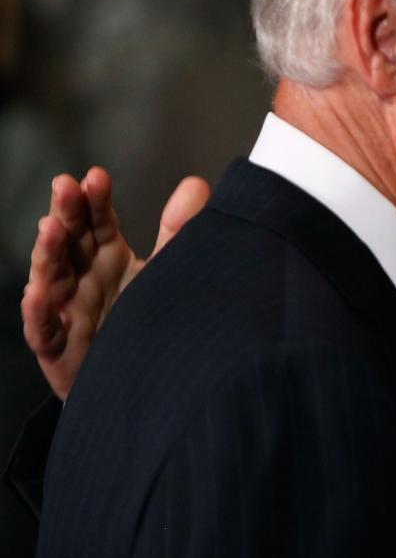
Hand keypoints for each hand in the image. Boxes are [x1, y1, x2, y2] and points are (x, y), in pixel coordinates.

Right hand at [21, 167, 210, 398]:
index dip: (95, 199)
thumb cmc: (146, 318)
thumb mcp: (164, 270)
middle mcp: (83, 277)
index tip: (97, 176)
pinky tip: (37, 294)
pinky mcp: (59, 348)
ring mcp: (67, 310)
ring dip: (47, 253)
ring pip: (51, 278)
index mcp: (108, 256)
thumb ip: (178, 230)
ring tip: (50, 228)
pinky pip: (44, 329)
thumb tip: (196, 184)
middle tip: (66, 186)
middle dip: (66, 213)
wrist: (142, 381)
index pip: (98, 221)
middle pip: (70, 241)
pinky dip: (39, 312)